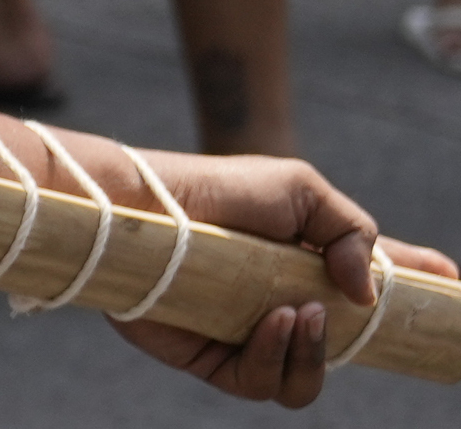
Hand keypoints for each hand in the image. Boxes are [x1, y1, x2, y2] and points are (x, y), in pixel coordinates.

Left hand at [105, 149, 457, 405]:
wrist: (146, 210)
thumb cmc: (220, 192)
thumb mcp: (300, 190)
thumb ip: (352, 232)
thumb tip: (368, 294)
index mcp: (315, 263)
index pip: (378, 285)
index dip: (422, 291)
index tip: (455, 290)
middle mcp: (290, 304)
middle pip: (353, 346)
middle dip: (378, 341)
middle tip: (367, 316)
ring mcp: (255, 336)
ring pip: (312, 377)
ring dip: (316, 351)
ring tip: (300, 311)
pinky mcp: (217, 360)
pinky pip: (267, 385)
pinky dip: (279, 357)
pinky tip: (272, 322)